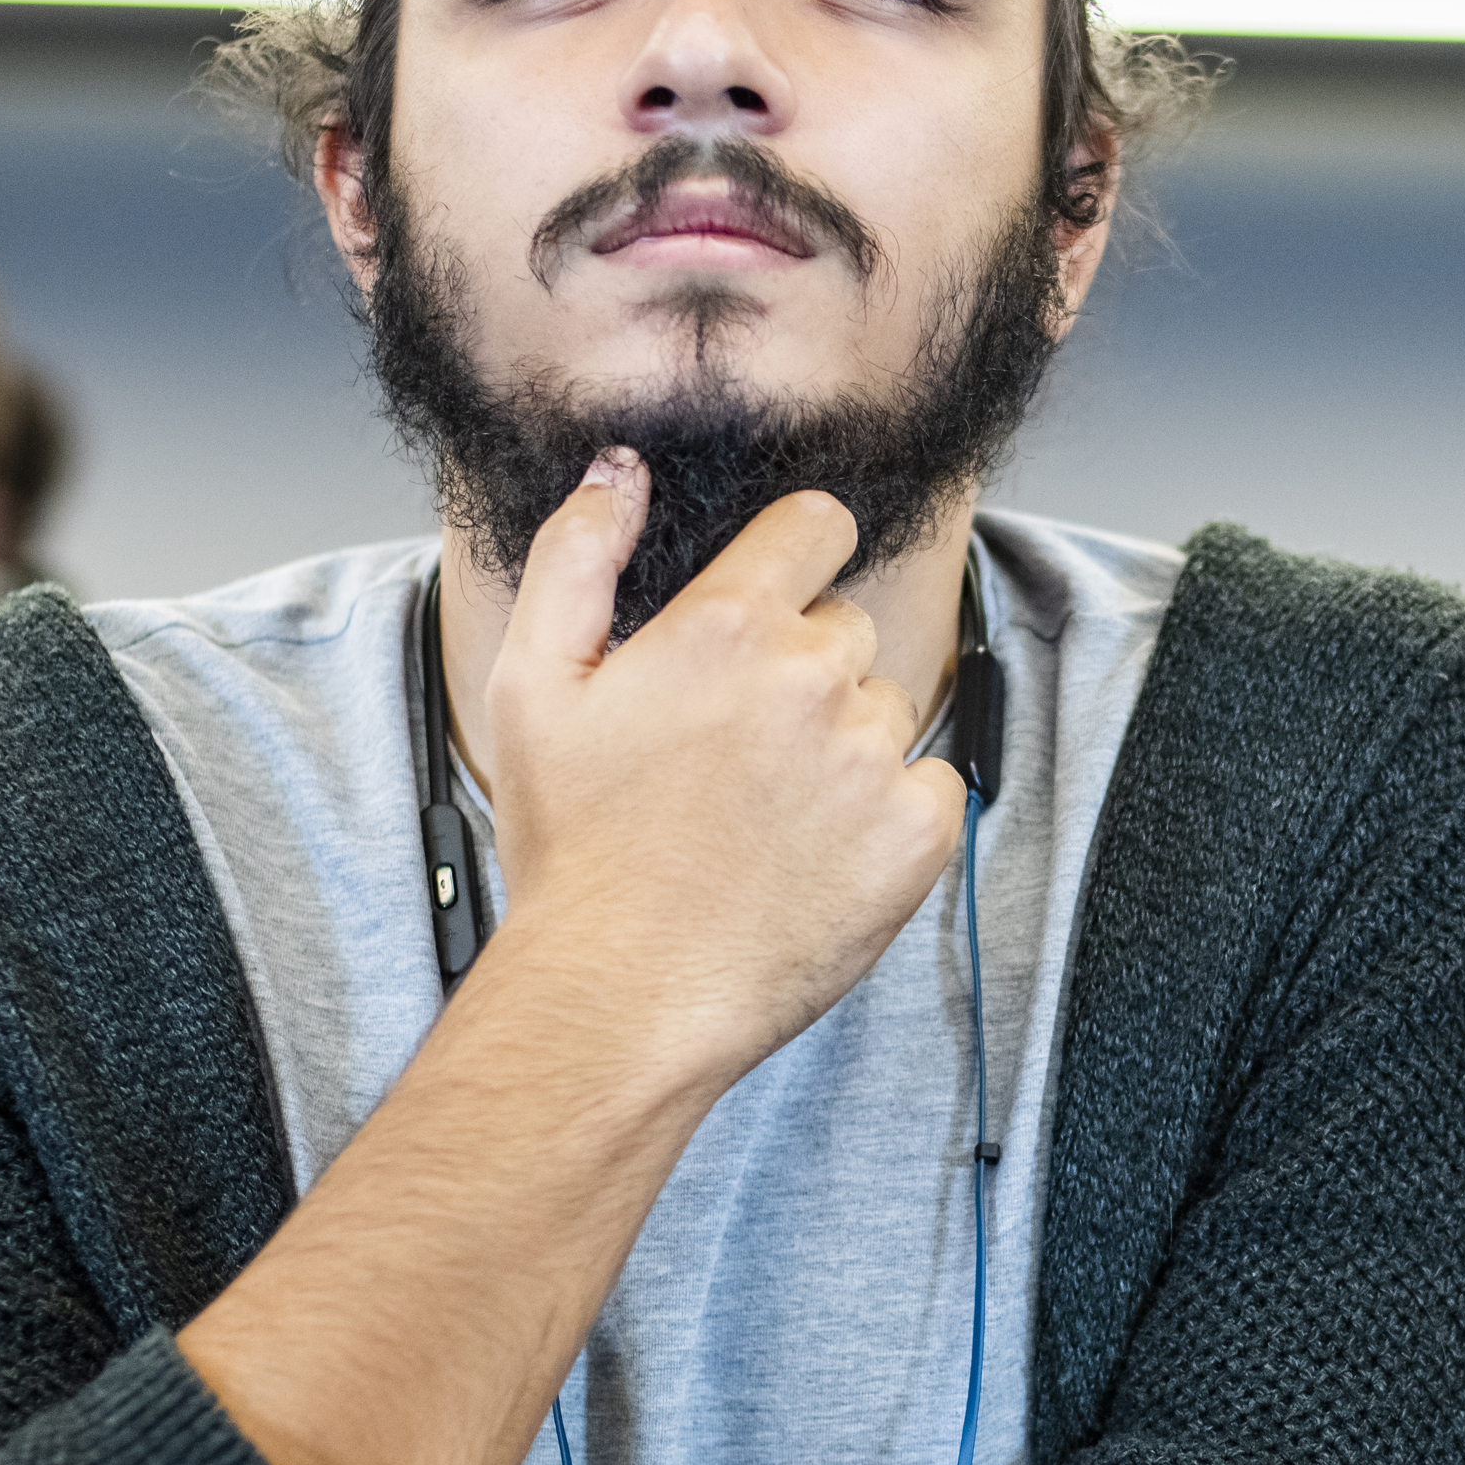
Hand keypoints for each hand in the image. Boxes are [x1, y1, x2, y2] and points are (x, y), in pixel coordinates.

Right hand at [476, 452, 968, 1102]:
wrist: (622, 995)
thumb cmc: (572, 850)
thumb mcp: (533, 686)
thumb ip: (578, 555)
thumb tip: (621, 470)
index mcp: (725, 624)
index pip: (818, 525)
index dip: (797, 555)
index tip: (776, 600)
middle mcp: (813, 675)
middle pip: (846, 628)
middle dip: (801, 671)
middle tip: (733, 753)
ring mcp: (873, 755)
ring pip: (885, 709)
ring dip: (843, 746)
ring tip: (766, 816)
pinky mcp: (917, 832)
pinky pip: (930, 786)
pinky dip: (889, 814)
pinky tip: (816, 854)